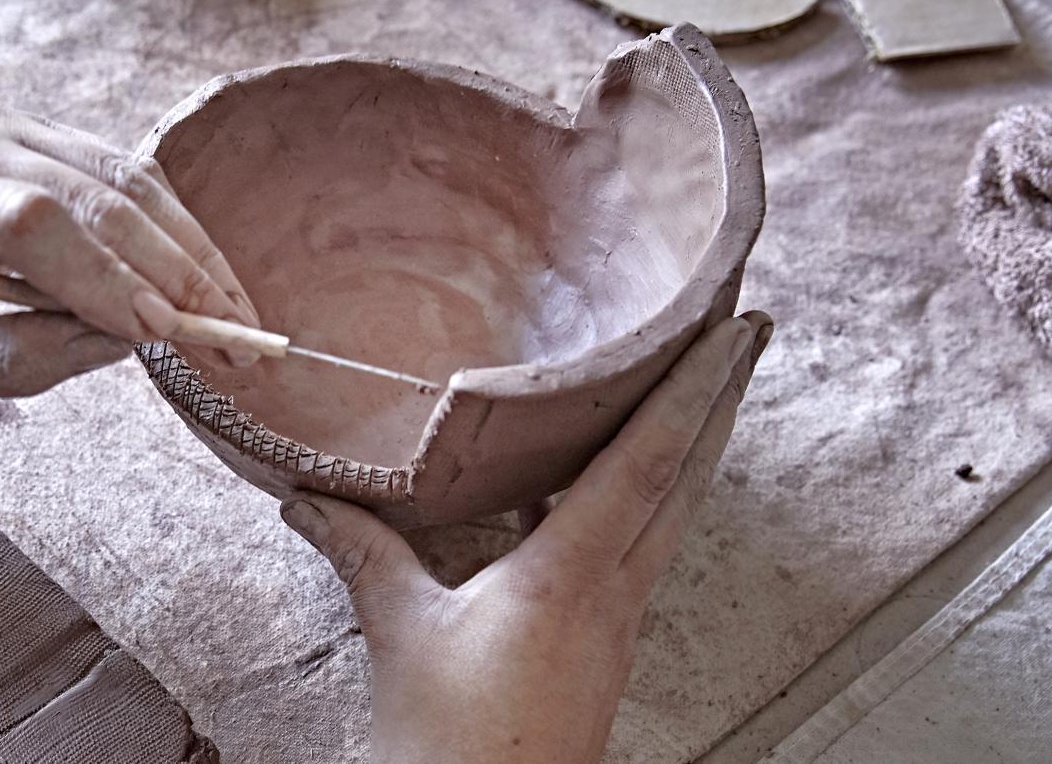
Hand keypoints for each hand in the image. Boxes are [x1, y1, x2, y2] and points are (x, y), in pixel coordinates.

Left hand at [0, 101, 259, 396]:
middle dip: (173, 277)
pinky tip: (212, 284)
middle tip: (235, 343)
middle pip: (92, 200)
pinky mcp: (49, 132)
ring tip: (240, 320)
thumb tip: (126, 338)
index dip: (100, 273)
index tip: (159, 333)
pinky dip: (178, 234)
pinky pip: (131, 177)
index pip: (25, 221)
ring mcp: (10, 125)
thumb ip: (19, 358)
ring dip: (193, 256)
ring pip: (128, 183)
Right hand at [280, 311, 773, 761]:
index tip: (729, 330)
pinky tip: (612, 489)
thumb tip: (305, 495)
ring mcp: (617, 623)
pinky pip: (640, 551)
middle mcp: (615, 593)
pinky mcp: (603, 649)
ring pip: (672, 516)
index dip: (692, 387)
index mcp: (573, 574)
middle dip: (719, 403)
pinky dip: (645, 500)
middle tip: (746, 335)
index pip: (649, 460)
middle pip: (687, 478)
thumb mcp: (401, 634)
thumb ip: (363, 552)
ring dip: (694, 449)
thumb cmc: (452, 745)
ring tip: (703, 392)